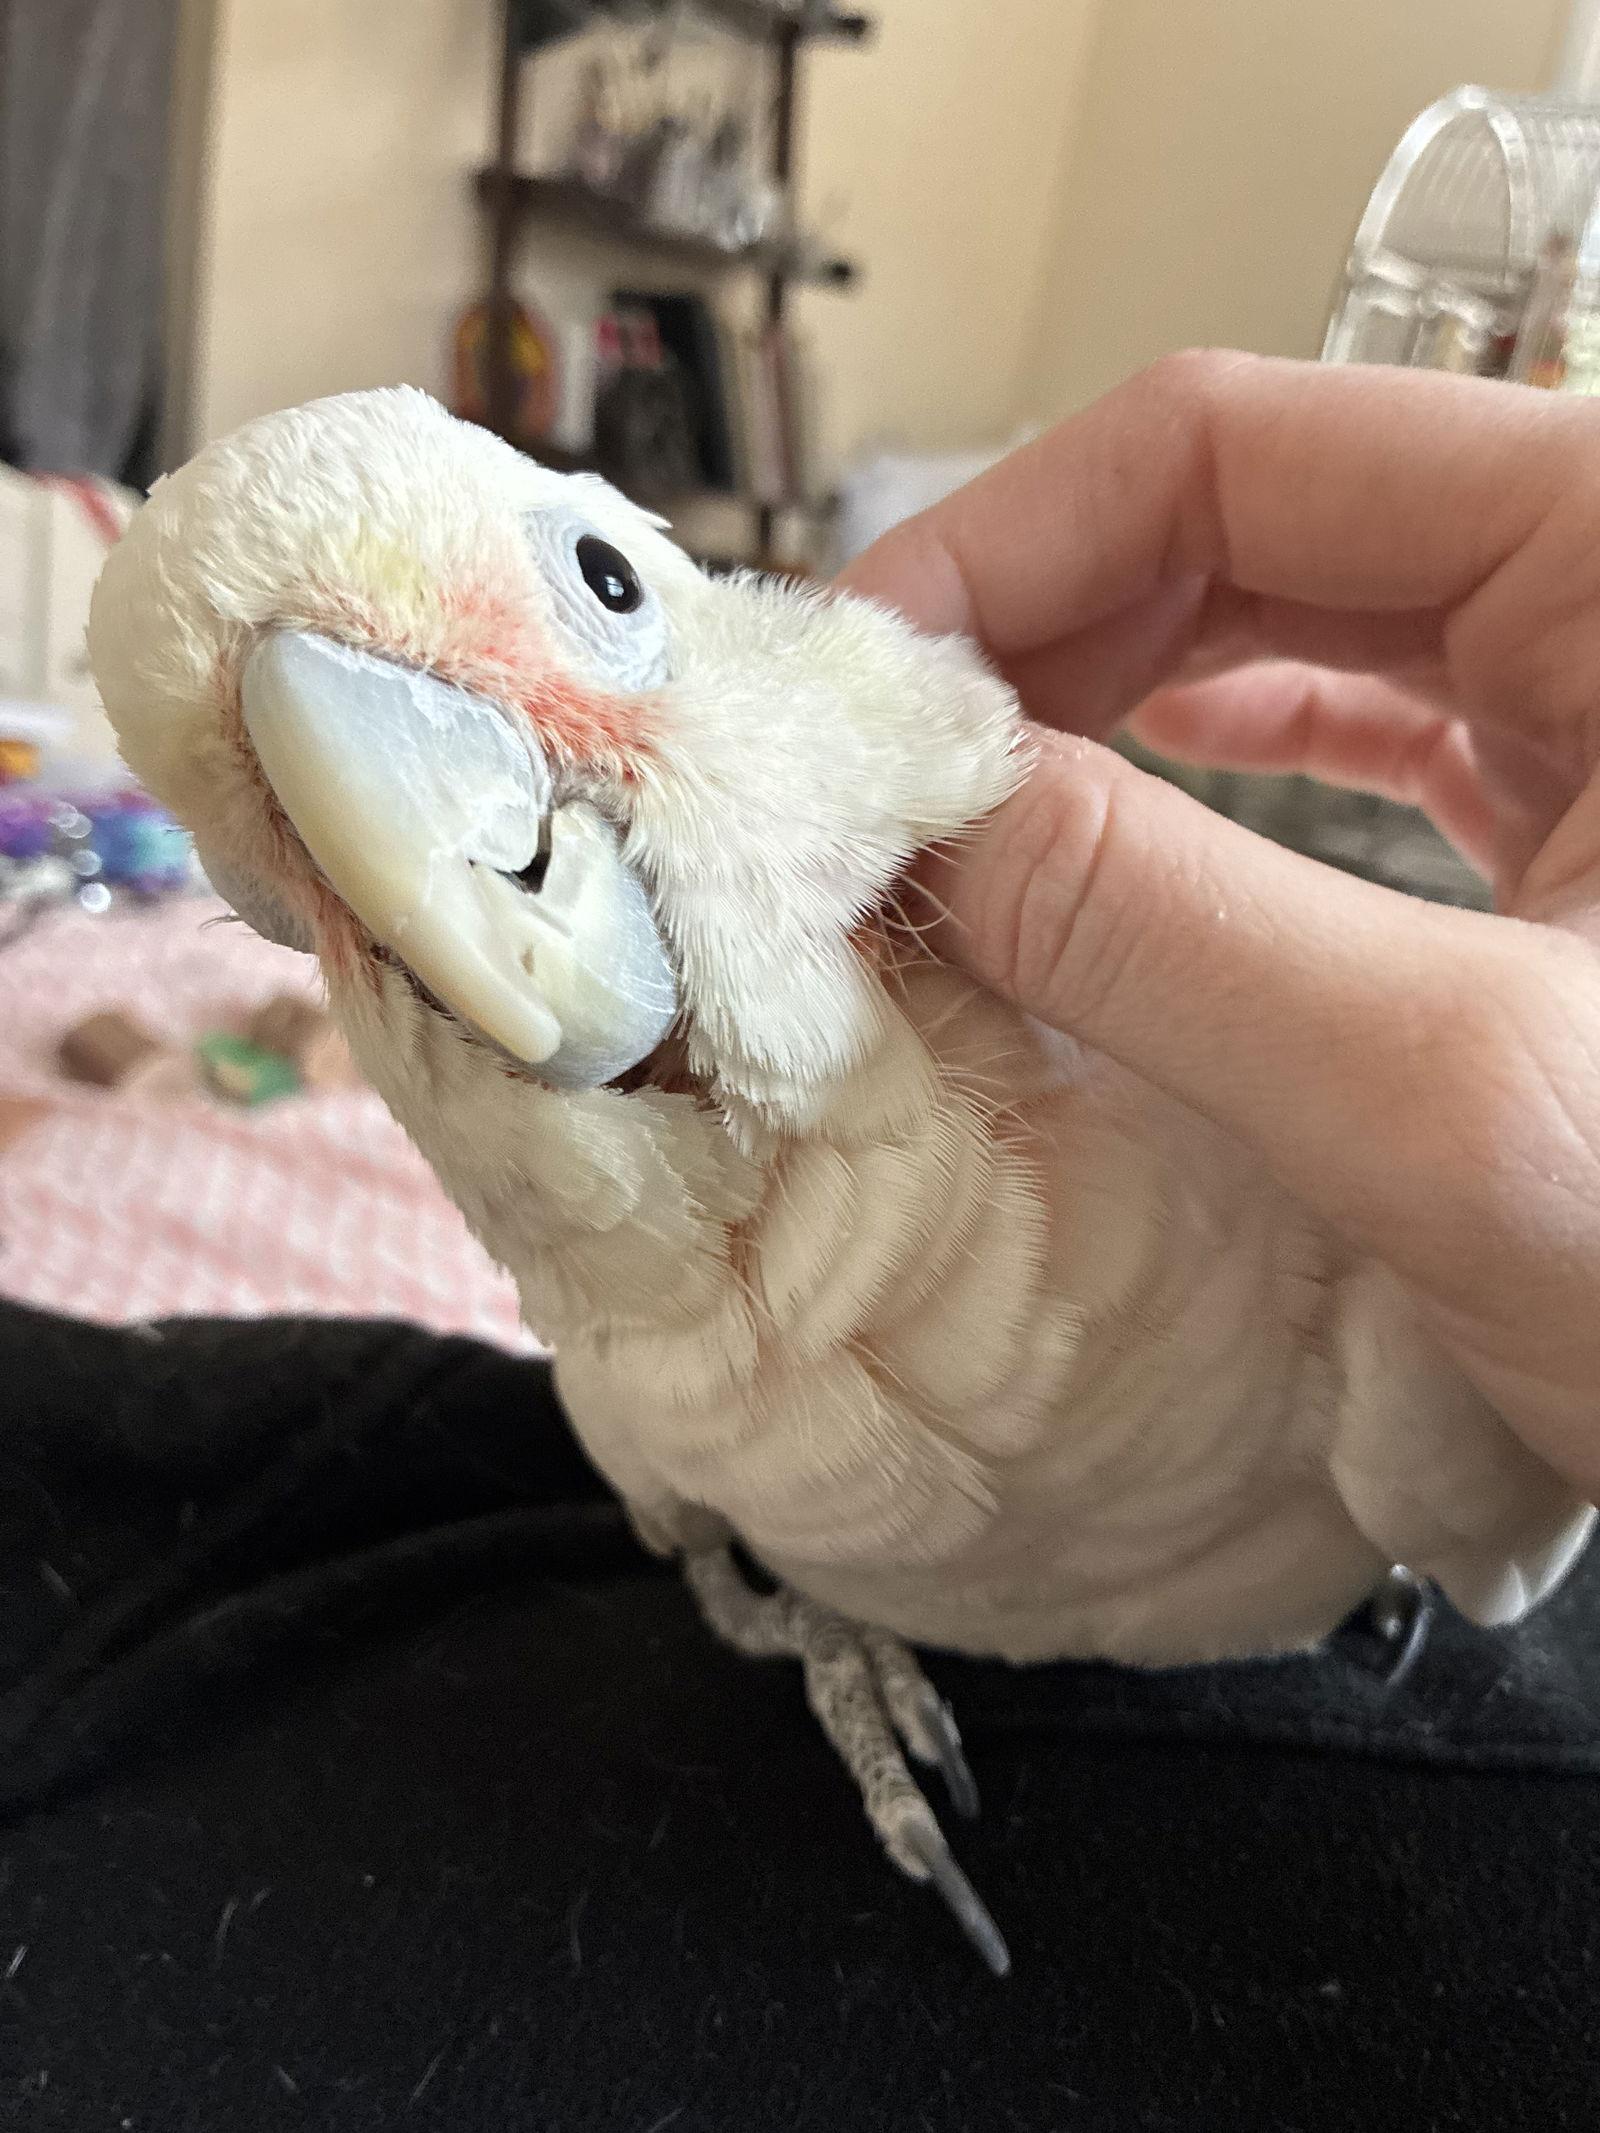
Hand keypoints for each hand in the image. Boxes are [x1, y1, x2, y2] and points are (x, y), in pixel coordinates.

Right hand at [841, 351, 1599, 1497]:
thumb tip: (921, 816)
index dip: (1006, 544)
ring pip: (1289, 621)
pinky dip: (1205, 768)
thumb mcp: (1456, 1095)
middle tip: (876, 768)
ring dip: (1099, 698)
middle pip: (1247, 519)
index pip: (1241, 443)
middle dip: (1033, 632)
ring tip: (959, 793)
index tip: (856, 692)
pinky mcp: (1582, 828)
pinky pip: (1358, 734)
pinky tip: (1114, 806)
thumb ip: (1169, 932)